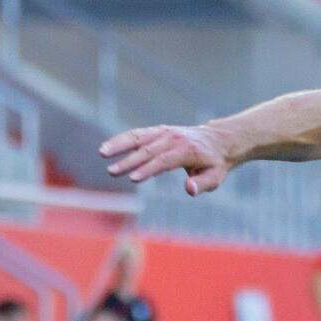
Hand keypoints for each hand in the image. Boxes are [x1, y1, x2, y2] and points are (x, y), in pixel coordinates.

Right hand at [100, 123, 231, 194]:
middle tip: (112, 172)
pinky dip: (122, 139)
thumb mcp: (215, 177)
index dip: (148, 169)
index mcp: (187, 150)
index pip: (164, 160)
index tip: (132, 178)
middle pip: (147, 150)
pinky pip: (138, 134)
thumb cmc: (215, 164)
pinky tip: (107, 148)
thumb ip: (202, 184)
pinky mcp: (158, 131)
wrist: (219, 140)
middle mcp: (174, 138)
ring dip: (119, 144)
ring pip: (138, 137)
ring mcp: (164, 133)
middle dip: (128, 161)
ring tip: (102, 152)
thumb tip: (188, 189)